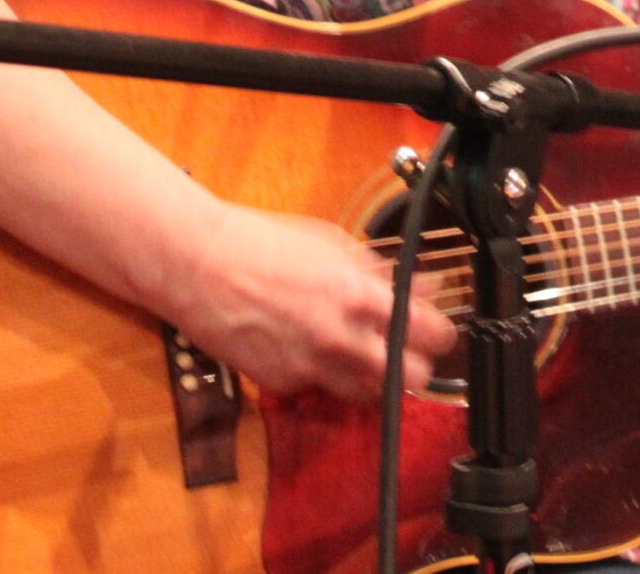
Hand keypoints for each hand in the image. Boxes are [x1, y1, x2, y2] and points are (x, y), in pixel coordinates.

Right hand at [162, 201, 456, 401]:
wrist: (198, 264)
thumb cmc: (261, 244)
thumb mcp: (334, 245)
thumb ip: (381, 273)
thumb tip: (421, 285)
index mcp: (358, 296)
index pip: (429, 333)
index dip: (441, 333)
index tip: (439, 330)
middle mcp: (339, 340)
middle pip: (410, 379)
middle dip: (415, 364)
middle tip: (408, 348)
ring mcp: (310, 368)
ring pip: (368, 395)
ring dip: (375, 378)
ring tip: (367, 354)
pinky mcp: (282, 384)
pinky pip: (320, 388)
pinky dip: (326, 375)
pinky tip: (315, 349)